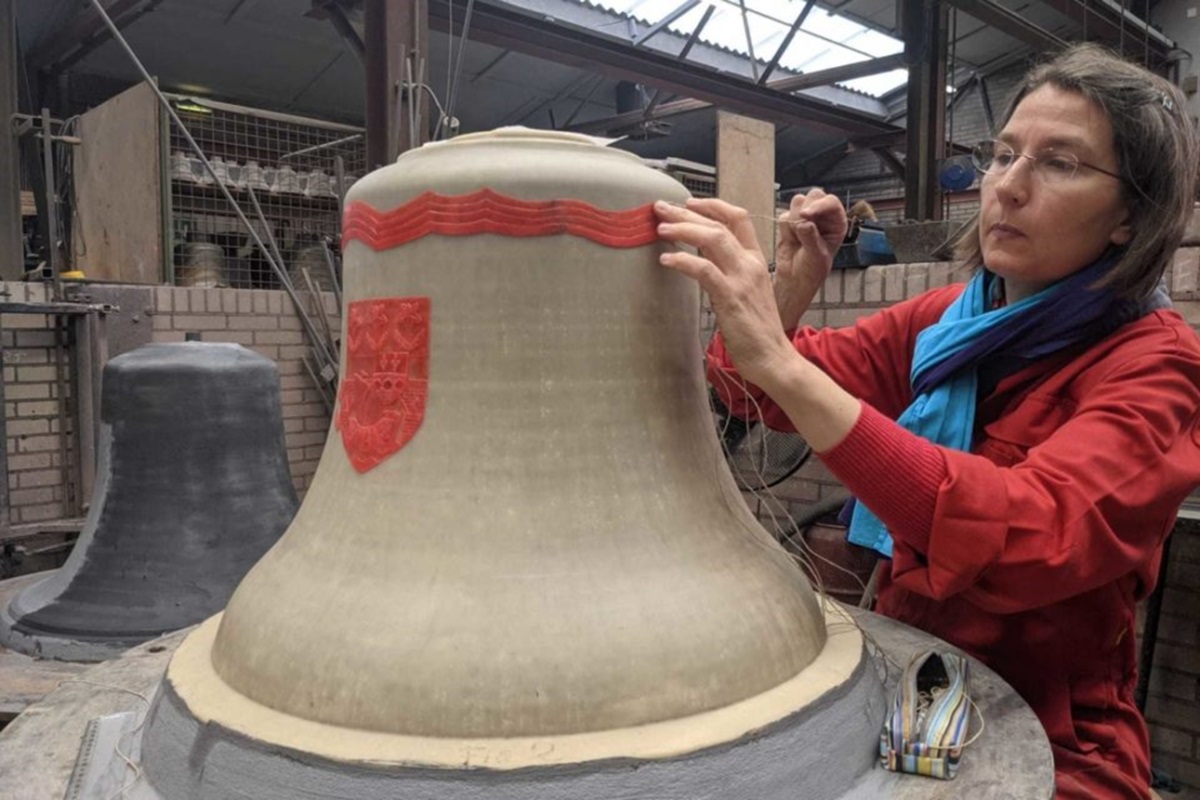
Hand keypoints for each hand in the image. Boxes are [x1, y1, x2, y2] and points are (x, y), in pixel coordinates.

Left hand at [654, 198, 795, 385]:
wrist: (773, 358)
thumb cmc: (757, 331)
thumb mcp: (746, 293)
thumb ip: (728, 272)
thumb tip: (702, 259)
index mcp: (757, 260)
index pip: (738, 218)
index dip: (712, 205)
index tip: (689, 202)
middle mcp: (751, 264)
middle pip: (719, 224)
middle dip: (686, 213)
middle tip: (661, 208)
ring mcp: (742, 279)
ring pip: (713, 238)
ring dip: (683, 229)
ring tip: (660, 228)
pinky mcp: (730, 297)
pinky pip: (704, 269)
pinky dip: (683, 260)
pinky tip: (666, 259)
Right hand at [774, 189, 847, 329]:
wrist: (793, 279)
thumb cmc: (811, 271)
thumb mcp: (816, 256)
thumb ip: (811, 237)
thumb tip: (804, 222)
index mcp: (837, 222)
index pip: (831, 202)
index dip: (818, 206)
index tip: (806, 215)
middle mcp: (823, 216)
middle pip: (814, 196)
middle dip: (804, 210)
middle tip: (799, 227)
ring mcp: (806, 217)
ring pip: (797, 203)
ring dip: (794, 220)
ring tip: (797, 239)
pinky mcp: (790, 221)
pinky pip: (784, 215)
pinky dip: (785, 228)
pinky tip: (791, 241)